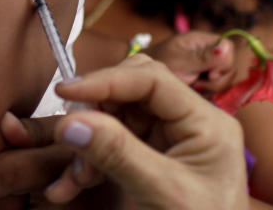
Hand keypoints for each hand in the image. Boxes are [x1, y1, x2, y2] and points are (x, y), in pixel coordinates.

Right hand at [41, 55, 247, 208]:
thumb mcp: (162, 193)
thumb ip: (118, 154)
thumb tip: (71, 122)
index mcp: (207, 122)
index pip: (152, 79)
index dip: (106, 79)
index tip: (65, 90)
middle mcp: (189, 123)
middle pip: (132, 91)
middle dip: (96, 112)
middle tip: (69, 133)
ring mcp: (171, 140)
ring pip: (117, 119)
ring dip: (88, 144)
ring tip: (71, 179)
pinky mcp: (155, 159)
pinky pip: (114, 145)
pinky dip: (90, 162)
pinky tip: (71, 185)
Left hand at [144, 31, 236, 95]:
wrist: (139, 77)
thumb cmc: (155, 64)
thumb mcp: (179, 61)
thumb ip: (203, 56)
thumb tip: (227, 45)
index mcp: (203, 40)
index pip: (229, 49)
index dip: (222, 65)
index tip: (208, 75)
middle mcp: (208, 53)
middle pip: (228, 69)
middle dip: (214, 81)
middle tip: (195, 84)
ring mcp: (206, 68)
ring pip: (223, 82)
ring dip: (208, 90)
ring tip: (190, 88)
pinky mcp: (203, 82)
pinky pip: (214, 91)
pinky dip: (204, 95)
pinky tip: (191, 94)